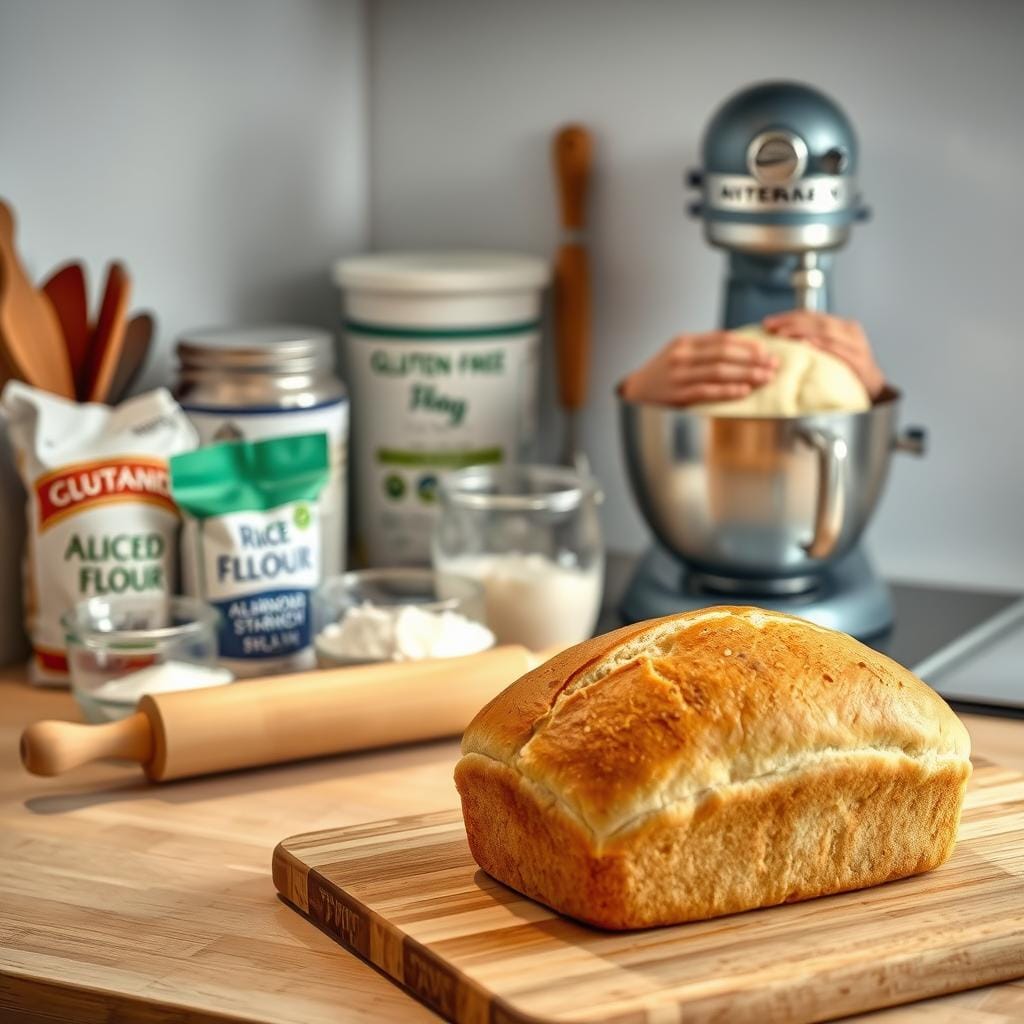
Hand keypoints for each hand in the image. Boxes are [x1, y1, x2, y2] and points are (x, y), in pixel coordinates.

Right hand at [620, 331, 779, 405]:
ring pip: (720, 372)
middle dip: (753, 359)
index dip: (747, 345)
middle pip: (725, 354)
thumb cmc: (664, 372)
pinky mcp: (679, 395)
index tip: (766, 350)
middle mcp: (682, 356)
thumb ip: (705, 349)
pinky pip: (708, 391)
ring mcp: (680, 376)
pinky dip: (728, 391)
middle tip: (773, 365)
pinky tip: (744, 391)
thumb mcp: (680, 352)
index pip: (722, 339)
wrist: (637, 390)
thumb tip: (742, 350)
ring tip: (765, 378)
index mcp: (685, 342)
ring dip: (747, 375)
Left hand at [762, 311, 885, 398]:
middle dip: (791, 322)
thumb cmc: (844, 370)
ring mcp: (857, 345)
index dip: (789, 316)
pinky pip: (839, 351)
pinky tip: (808, 344)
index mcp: (841, 326)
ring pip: (827, 332)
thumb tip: (778, 337)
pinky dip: (822, 346)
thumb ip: (811, 341)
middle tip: (770, 327)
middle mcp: (850, 331)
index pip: (812, 315)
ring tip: (783, 334)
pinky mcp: (860, 362)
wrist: (872, 387)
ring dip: (802, 331)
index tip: (768, 322)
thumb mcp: (828, 351)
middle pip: (817, 321)